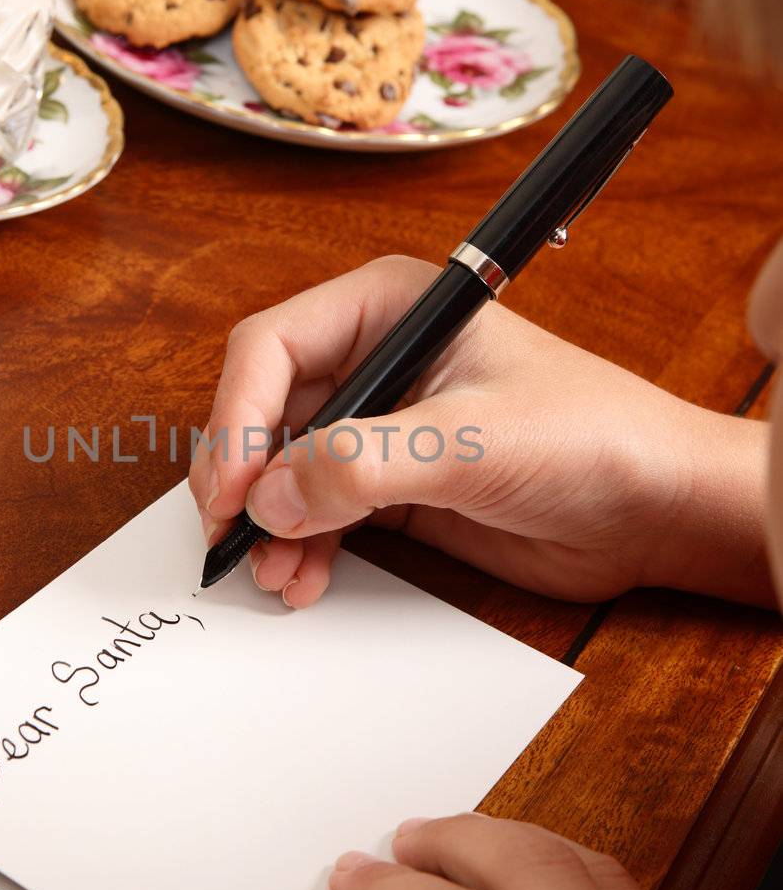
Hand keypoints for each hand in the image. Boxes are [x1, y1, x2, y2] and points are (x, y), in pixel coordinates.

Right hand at [189, 255, 769, 605]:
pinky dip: (302, 548)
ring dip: (270, 525)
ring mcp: (382, 427)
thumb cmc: (593, 438)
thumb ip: (364, 464)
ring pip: (284, 471)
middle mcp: (376, 361)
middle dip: (246, 479)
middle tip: (236, 540)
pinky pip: (320, 514)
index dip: (237, 419)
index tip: (233, 489)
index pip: (271, 348)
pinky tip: (304, 580)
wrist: (656, 509)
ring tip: (275, 575)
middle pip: (265, 411)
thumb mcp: (472, 441)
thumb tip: (271, 498)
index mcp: (388, 309)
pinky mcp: (394, 487)